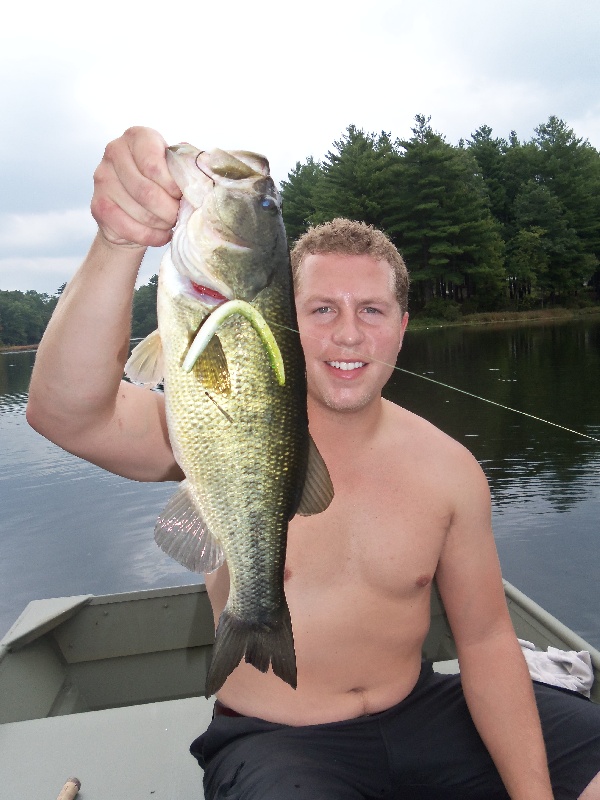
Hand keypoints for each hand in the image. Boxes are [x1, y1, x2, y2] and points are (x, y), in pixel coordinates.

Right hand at [91, 127, 181, 247]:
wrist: (134, 210)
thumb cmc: (162, 185)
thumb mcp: (176, 169)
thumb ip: (188, 166)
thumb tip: (208, 167)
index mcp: (137, 136)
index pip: (154, 165)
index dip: (173, 187)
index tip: (181, 195)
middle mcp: (114, 151)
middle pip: (148, 192)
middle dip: (170, 210)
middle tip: (178, 215)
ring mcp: (102, 178)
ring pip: (141, 213)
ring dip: (162, 224)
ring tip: (169, 223)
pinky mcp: (98, 205)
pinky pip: (130, 228)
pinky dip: (151, 237)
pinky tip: (159, 234)